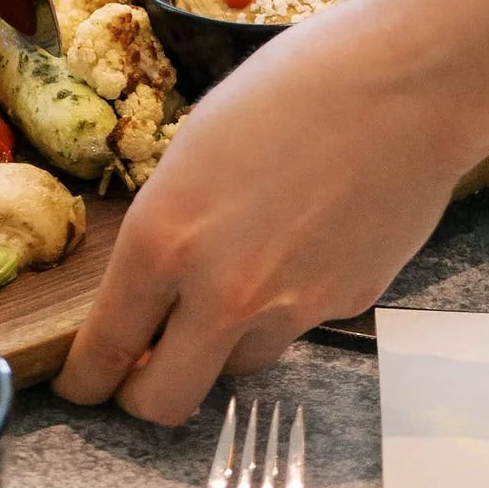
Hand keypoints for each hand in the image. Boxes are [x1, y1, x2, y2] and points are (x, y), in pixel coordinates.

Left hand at [58, 0, 467, 420]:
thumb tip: (158, 284)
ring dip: (224, 343)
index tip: (85, 385)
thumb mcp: (194, 149)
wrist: (403, 84)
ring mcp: (288, 309)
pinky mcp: (344, 308)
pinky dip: (288, 304)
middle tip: (146, 372)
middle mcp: (220, 291)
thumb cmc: (290, 87)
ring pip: (235, 366)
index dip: (87, 380)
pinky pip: (297, 327)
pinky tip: (307, 240)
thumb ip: (168, 227)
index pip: (106, 348)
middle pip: (163, 402)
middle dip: (144, 398)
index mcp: (163, 239)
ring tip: (246, 268)